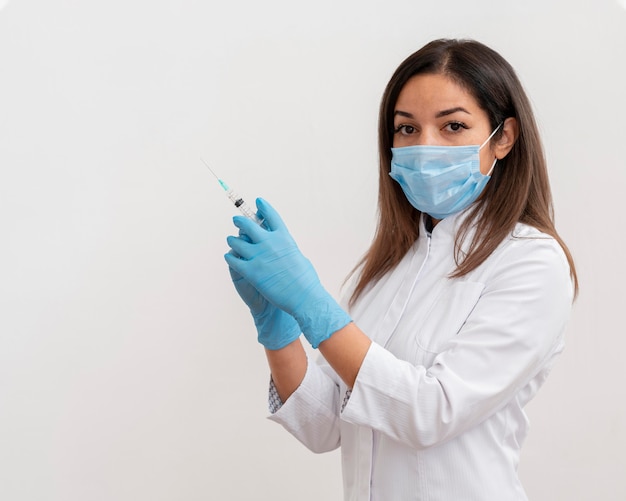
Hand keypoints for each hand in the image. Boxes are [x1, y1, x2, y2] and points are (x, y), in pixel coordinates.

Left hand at [224, 198, 350, 347]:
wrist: (303, 296)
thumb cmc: (306, 280)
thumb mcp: (299, 256)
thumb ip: (287, 249)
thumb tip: (283, 248)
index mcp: (284, 237)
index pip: (271, 215)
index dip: (263, 207)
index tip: (258, 201)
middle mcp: (270, 243)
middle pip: (248, 225)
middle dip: (240, 221)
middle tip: (236, 220)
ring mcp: (258, 256)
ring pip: (236, 242)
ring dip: (233, 240)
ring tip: (231, 241)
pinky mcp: (251, 271)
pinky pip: (233, 260)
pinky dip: (230, 257)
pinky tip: (230, 257)